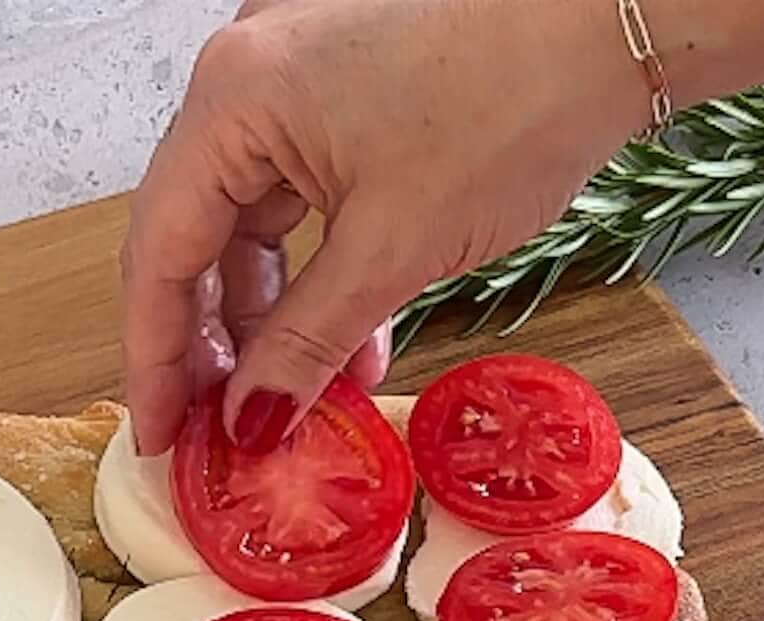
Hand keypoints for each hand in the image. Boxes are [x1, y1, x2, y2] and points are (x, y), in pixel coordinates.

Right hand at [121, 0, 645, 454]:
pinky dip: (319, 279)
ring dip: (273, 322)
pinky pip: (305, 205)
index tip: (158, 436)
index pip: (161, 254)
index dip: (154, 359)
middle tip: (220, 432)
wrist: (608, 20)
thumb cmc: (514, 100)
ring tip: (295, 403)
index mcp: (234, 100)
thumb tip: (250, 419)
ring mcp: (297, 85)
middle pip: (194, 239)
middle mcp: (248, 81)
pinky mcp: (346, 100)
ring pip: (253, 228)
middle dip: (211, 346)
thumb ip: (306, 341)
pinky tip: (347, 347)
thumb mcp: (395, 248)